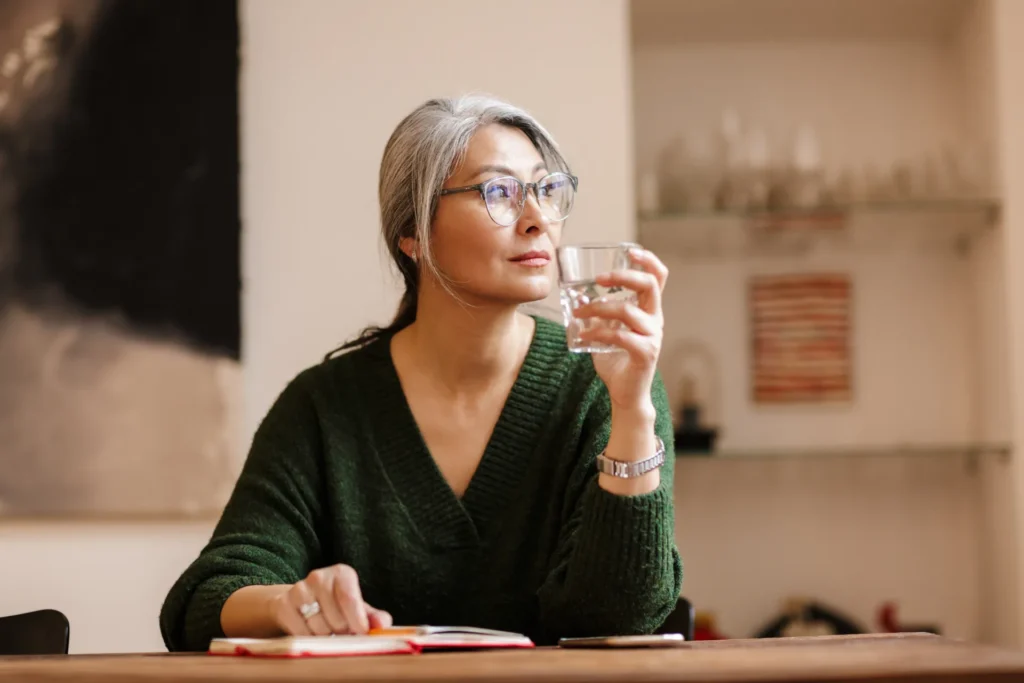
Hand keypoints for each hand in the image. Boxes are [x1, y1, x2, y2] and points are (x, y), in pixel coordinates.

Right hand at [268, 564, 392, 635]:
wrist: (300, 604)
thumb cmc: (336, 607)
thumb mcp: (357, 609)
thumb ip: (374, 617)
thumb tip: (382, 625)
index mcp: (342, 573)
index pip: (350, 599)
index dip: (357, 621)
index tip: (361, 634)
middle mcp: (319, 576)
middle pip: (336, 618)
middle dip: (341, 631)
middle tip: (340, 631)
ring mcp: (299, 589)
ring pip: (319, 627)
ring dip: (326, 636)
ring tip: (327, 630)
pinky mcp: (283, 604)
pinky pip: (301, 632)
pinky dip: (309, 638)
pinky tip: (311, 632)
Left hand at [573, 248, 667, 412]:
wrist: (626, 395)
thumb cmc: (617, 362)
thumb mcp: (606, 331)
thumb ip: (598, 315)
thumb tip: (579, 296)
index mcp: (649, 310)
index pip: (658, 277)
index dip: (648, 260)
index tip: (630, 251)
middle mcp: (655, 320)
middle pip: (649, 285)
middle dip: (623, 276)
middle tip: (599, 278)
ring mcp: (652, 337)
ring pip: (628, 310)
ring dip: (598, 308)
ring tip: (578, 313)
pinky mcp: (645, 354)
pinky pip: (620, 336)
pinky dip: (598, 332)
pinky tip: (584, 335)